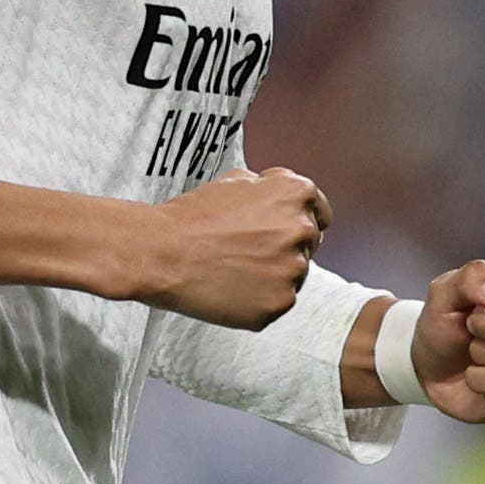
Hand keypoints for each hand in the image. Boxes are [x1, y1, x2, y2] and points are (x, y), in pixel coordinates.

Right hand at [138, 167, 331, 330]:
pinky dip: (259, 300)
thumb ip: (272, 187)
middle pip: (308, 246)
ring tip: (235, 270)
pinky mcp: (279, 303)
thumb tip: (288, 198)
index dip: (299, 222)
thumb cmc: (195, 215)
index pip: (321, 214)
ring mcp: (293, 270)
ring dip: (273, 275)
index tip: (282, 232)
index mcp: (297, 194)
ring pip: (294, 276)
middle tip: (248, 252)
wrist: (163, 251)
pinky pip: (278, 303)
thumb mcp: (238, 180)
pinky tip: (232, 288)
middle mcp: (302, 230)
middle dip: (285, 248)